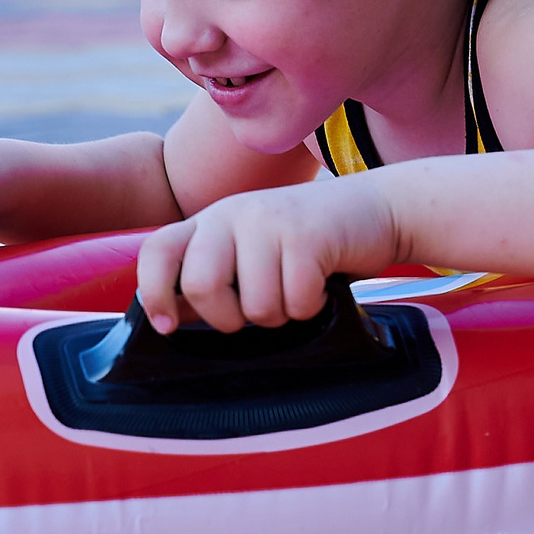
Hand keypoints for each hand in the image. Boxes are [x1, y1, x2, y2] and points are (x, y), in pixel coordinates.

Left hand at [134, 176, 398, 332]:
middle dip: (228, 318)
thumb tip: (170, 314)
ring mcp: (269, 220)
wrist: (379, 207)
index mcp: (212, 219)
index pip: (158, 251)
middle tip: (254, 312)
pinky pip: (295, 301)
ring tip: (297, 291)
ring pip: (254, 305)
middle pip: (200, 285)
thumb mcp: (253, 249)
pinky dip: (310, 306)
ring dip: (280, 314)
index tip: (169, 326)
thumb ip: (213, 276)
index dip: (154, 292)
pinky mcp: (307, 235)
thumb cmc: (311, 240)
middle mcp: (233, 213)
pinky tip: (321, 283)